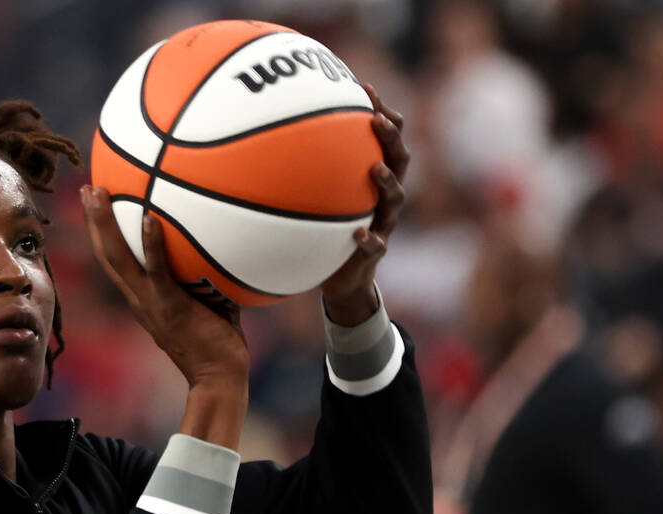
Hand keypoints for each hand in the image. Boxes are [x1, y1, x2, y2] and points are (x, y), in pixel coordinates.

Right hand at [82, 187, 248, 447]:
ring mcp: (151, 304)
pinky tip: (151, 218)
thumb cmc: (219, 342)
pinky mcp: (170, 307)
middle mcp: (139, 300)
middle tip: (88, 188)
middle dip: (95, 221)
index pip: (117, 263)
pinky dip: (152, 244)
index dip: (104, 235)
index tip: (98, 206)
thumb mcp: (207, 302)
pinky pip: (157, 271)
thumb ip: (205, 277)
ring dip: (105, 224)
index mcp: (143, 299)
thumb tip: (225, 245)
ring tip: (97, 192)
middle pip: (107, 255)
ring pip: (118, 259)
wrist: (218, 378)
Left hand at [321, 84, 408, 325]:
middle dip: (391, 137)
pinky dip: (369, 239)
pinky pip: (377, 245)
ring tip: (375, 169)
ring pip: (395, 199)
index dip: (381, 111)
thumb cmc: (325, 229)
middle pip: (400, 159)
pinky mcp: (375, 252)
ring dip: (388, 182)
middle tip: (377, 119)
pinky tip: (358, 233)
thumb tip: (263, 137)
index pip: (386, 137)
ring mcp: (384, 223)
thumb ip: (305, 170)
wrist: (342, 278)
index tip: (365, 87)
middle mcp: (385, 196)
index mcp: (375, 176)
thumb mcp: (317, 197)